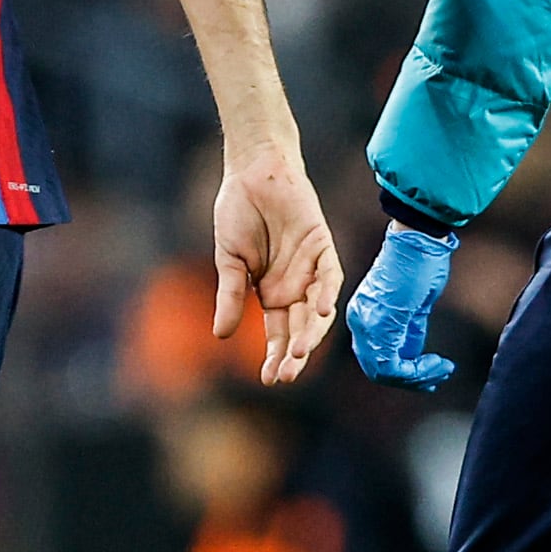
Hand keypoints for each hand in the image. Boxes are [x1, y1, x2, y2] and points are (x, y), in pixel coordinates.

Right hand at [212, 151, 340, 385]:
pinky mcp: (322, 246)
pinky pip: (329, 274)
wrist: (252, 172)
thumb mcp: (228, 260)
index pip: (277, 332)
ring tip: (298, 354)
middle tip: (284, 376)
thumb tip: (220, 336)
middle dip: (293, 353)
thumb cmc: (238, 213)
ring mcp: (310, 267)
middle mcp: (294, 285)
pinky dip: (325, 292)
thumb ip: (229, 295)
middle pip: (300, 328)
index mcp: (271, 292)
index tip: (268, 379)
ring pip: (316, 308)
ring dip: (310, 332)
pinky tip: (318, 311)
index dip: (274, 355)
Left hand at [344, 219, 458, 390]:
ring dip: (417, 378)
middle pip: (376, 369)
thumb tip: (412, 357)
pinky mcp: (381, 322)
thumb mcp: (413, 306)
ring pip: (383, 371)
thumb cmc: (420, 264)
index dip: (403, 373)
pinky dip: (418, 371)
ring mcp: (367, 322)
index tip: (430, 372)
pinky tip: (439, 364)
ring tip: (441, 371)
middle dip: (410, 380)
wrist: (420, 239)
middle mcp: (359, 320)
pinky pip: (392, 363)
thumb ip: (408, 332)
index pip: (374, 358)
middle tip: (437, 377)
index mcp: (363, 315)